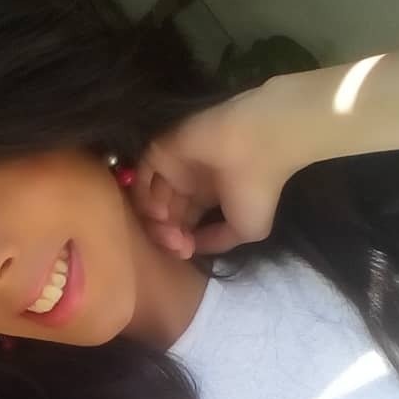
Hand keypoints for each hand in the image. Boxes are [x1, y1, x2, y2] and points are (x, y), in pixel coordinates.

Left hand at [133, 78, 309, 257]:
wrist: (257, 147)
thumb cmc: (256, 189)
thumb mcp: (246, 230)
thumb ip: (216, 242)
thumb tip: (192, 247)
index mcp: (208, 196)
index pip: (182, 223)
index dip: (180, 242)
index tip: (185, 252)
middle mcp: (188, 181)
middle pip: (164, 214)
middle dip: (166, 236)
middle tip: (175, 244)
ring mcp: (173, 166)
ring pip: (150, 199)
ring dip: (154, 221)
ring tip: (169, 230)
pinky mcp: (161, 150)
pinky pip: (141, 177)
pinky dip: (144, 197)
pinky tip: (158, 212)